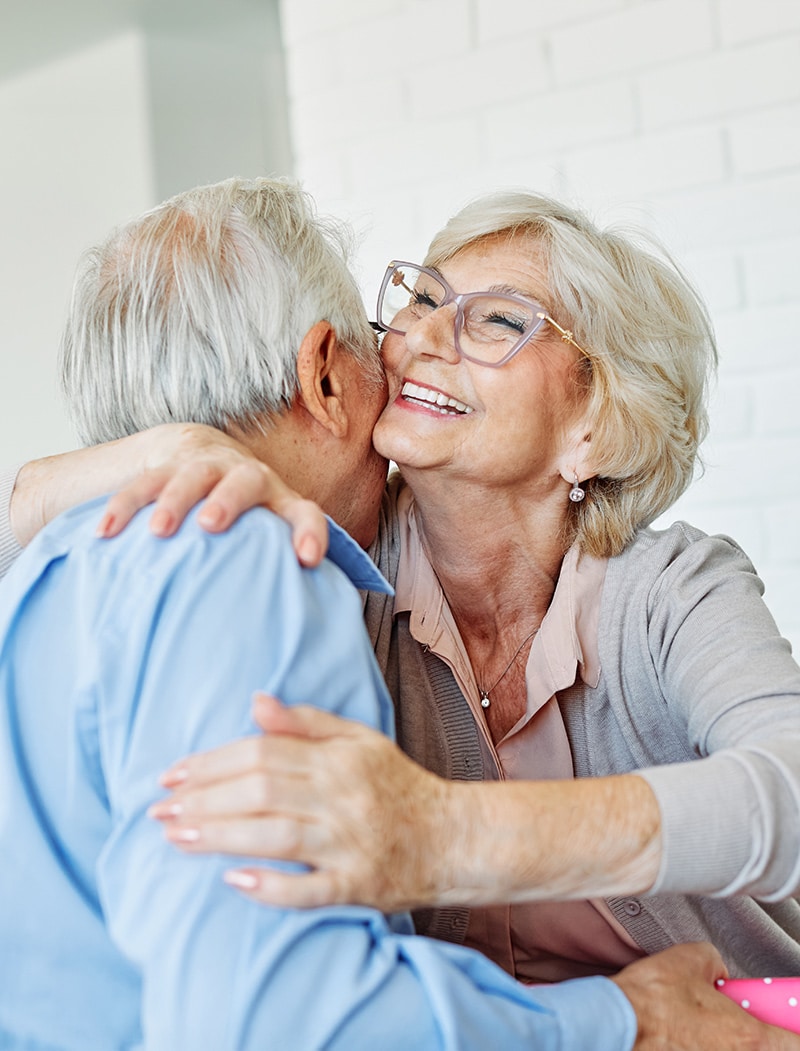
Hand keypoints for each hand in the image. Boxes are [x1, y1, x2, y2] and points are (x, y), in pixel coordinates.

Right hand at [96, 423, 327, 565]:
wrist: (206, 454)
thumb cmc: (247, 521)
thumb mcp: (269, 540)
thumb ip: (283, 572)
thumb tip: (305, 626)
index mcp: (279, 501)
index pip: (305, 513)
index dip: (310, 533)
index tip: (307, 560)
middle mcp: (248, 477)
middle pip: (245, 481)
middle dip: (228, 501)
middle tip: (210, 525)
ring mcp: (206, 468)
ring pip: (191, 475)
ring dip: (176, 500)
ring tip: (159, 532)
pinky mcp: (166, 467)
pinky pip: (143, 483)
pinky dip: (123, 507)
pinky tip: (106, 533)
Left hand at [149, 693, 454, 910]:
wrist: (454, 838)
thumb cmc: (398, 786)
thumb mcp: (359, 742)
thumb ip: (306, 723)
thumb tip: (255, 702)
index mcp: (340, 758)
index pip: (263, 752)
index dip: (212, 762)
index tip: (172, 774)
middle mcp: (344, 797)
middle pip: (262, 790)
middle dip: (203, 799)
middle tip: (159, 810)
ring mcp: (351, 843)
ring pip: (276, 836)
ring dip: (219, 837)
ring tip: (175, 837)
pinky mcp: (360, 885)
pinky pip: (310, 889)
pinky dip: (271, 887)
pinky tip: (233, 882)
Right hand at [613, 943, 799, 1048]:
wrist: (615, 1026)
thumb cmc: (651, 1000)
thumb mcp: (692, 959)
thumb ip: (717, 965)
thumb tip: (716, 973)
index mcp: (749, 1037)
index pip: (796, 1043)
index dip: (792, 1031)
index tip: (786, 1021)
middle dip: (754, 1038)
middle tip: (735, 1022)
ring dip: (723, 1043)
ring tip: (700, 1028)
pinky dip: (701, 1046)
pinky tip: (681, 1036)